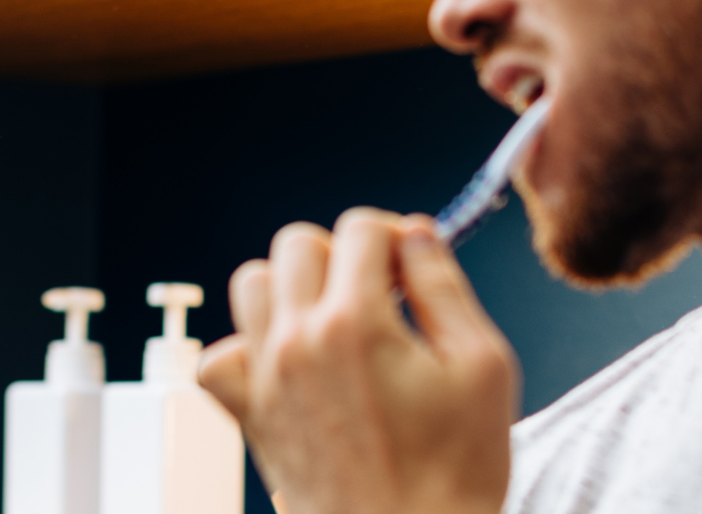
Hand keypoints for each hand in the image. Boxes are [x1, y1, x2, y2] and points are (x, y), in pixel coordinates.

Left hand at [198, 208, 519, 513]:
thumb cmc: (454, 472)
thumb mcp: (482, 367)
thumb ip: (444, 286)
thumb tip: (415, 233)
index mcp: (356, 323)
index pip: (360, 229)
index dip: (396, 238)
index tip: (414, 270)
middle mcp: (298, 342)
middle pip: (299, 245)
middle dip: (343, 256)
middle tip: (381, 295)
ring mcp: (266, 379)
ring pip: (253, 285)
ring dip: (294, 288)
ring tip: (336, 321)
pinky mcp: (251, 418)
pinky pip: (219, 358)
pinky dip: (247, 348)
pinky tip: (291, 363)